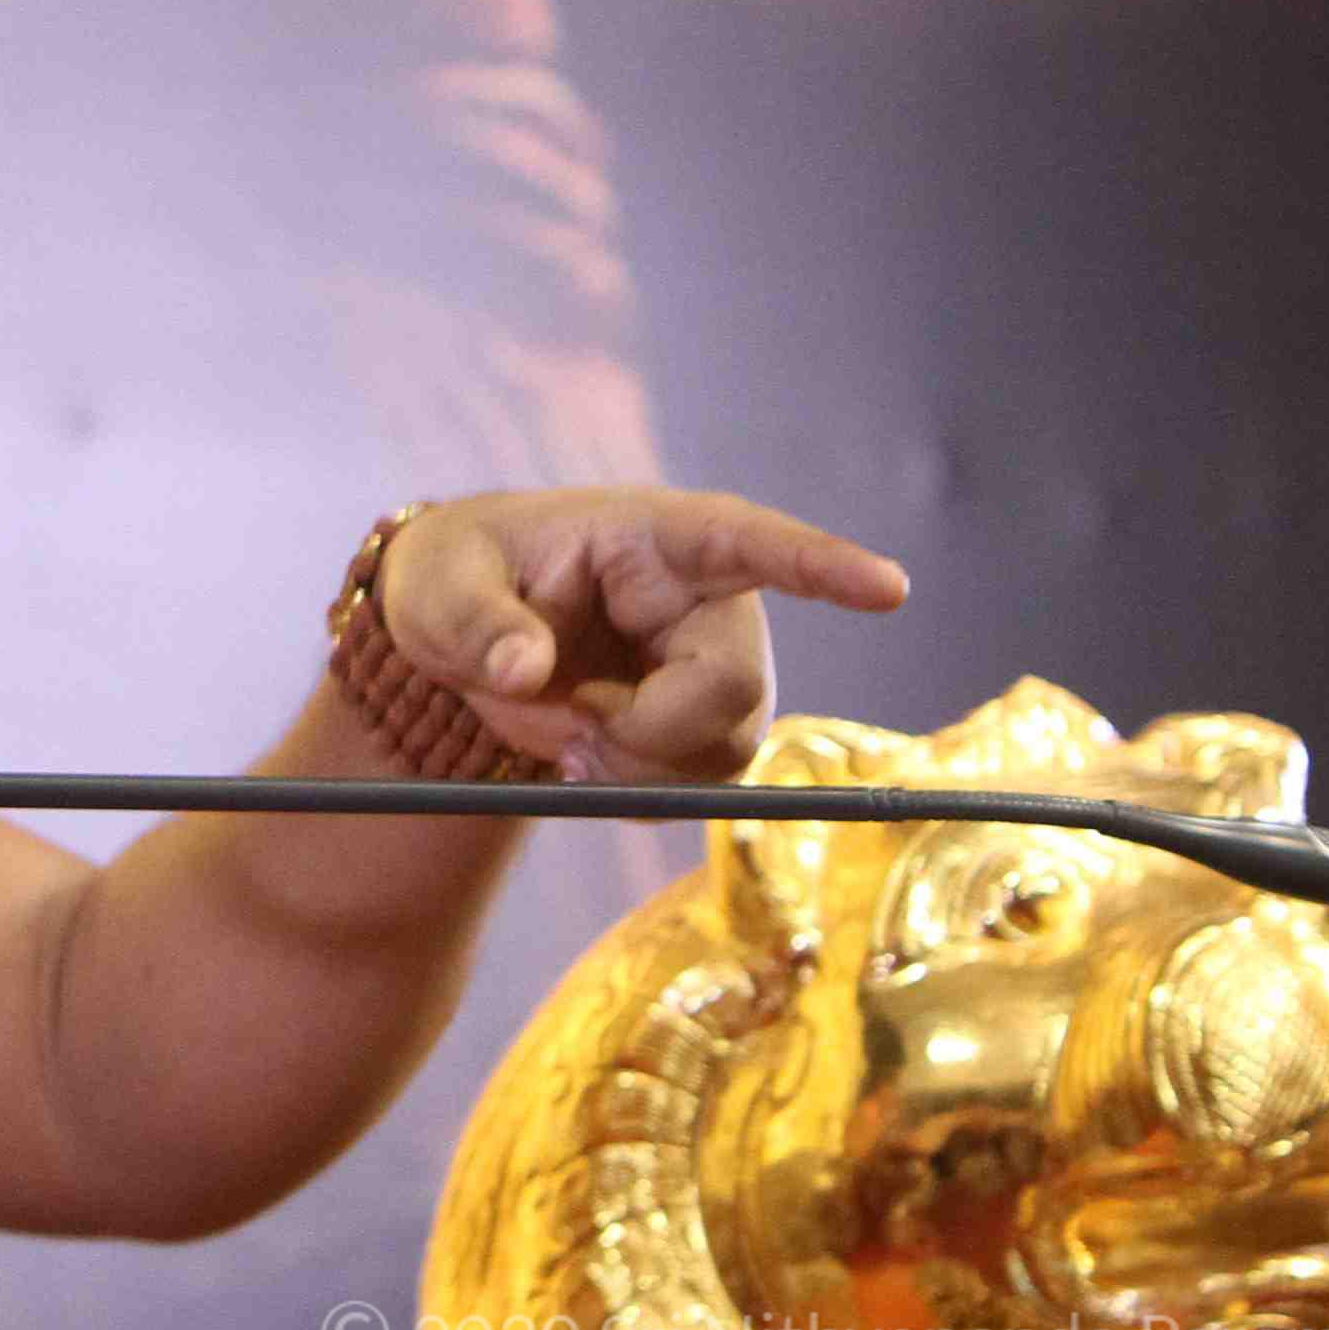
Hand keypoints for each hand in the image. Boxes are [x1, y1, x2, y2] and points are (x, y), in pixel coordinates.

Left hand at [370, 488, 909, 783]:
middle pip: (733, 685)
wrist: (456, 633)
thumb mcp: (438, 587)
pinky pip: (696, 786)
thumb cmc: (456, 577)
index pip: (753, 541)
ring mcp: (712, 666)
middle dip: (652, 731)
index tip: (890, 588)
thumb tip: (526, 671)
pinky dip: (634, 792)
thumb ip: (478, 624)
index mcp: (655, 537)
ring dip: (638, 770)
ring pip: (724, 749)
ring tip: (566, 736)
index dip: (823, 567)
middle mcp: (706, 601)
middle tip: (571, 732)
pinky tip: (584, 759)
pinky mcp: (701, 725)